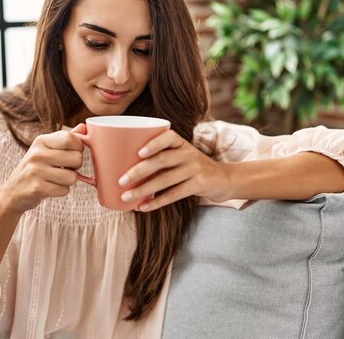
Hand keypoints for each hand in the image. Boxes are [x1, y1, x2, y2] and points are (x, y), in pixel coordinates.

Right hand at [0, 125, 84, 212]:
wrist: (13, 192)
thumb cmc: (34, 169)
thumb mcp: (46, 149)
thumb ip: (65, 139)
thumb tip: (84, 127)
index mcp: (41, 140)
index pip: (71, 139)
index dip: (78, 148)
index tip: (71, 153)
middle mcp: (37, 153)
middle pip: (76, 158)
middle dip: (75, 167)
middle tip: (63, 168)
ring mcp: (36, 171)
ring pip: (72, 177)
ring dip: (68, 181)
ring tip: (55, 179)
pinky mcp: (37, 188)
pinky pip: (64, 190)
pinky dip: (61, 191)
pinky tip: (50, 188)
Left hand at [118, 129, 232, 211]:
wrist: (223, 178)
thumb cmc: (190, 166)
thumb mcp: (179, 155)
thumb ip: (159, 156)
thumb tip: (122, 165)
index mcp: (180, 142)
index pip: (167, 137)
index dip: (153, 144)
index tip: (138, 152)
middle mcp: (188, 153)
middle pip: (161, 160)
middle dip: (139, 171)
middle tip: (121, 180)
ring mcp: (195, 169)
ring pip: (165, 180)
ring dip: (143, 190)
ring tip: (126, 197)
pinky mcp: (199, 185)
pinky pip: (174, 194)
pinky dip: (157, 202)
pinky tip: (143, 207)